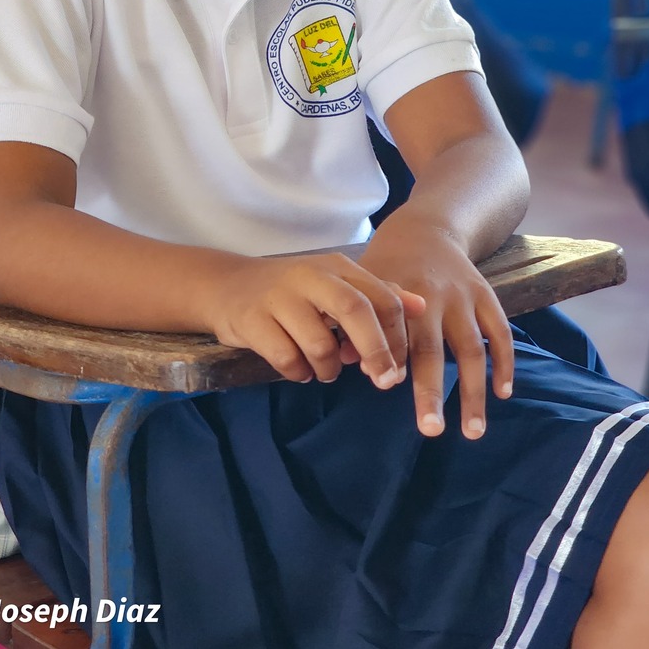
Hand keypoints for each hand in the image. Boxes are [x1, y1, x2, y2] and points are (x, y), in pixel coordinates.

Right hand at [207, 252, 425, 388]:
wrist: (227, 285)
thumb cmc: (292, 291)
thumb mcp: (335, 285)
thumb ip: (376, 294)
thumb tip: (422, 305)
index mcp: (336, 267)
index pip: (381, 298)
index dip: (397, 336)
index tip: (401, 368)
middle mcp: (310, 276)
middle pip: (355, 312)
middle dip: (376, 351)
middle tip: (384, 381)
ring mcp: (279, 297)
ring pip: (320, 344)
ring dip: (329, 368)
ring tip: (324, 369)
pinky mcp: (252, 319)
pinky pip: (287, 358)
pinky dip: (298, 372)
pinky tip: (298, 368)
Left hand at [359, 222, 513, 439]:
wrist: (428, 227)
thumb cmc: (388, 263)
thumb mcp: (366, 280)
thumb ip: (358, 320)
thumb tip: (345, 361)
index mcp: (397, 292)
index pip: (393, 334)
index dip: (390, 359)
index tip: (388, 387)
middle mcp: (432, 296)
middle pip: (431, 348)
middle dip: (430, 389)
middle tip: (430, 429)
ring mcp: (463, 297)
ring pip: (471, 349)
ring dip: (473, 391)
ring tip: (472, 431)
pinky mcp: (486, 295)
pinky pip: (500, 333)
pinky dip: (504, 363)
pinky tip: (502, 394)